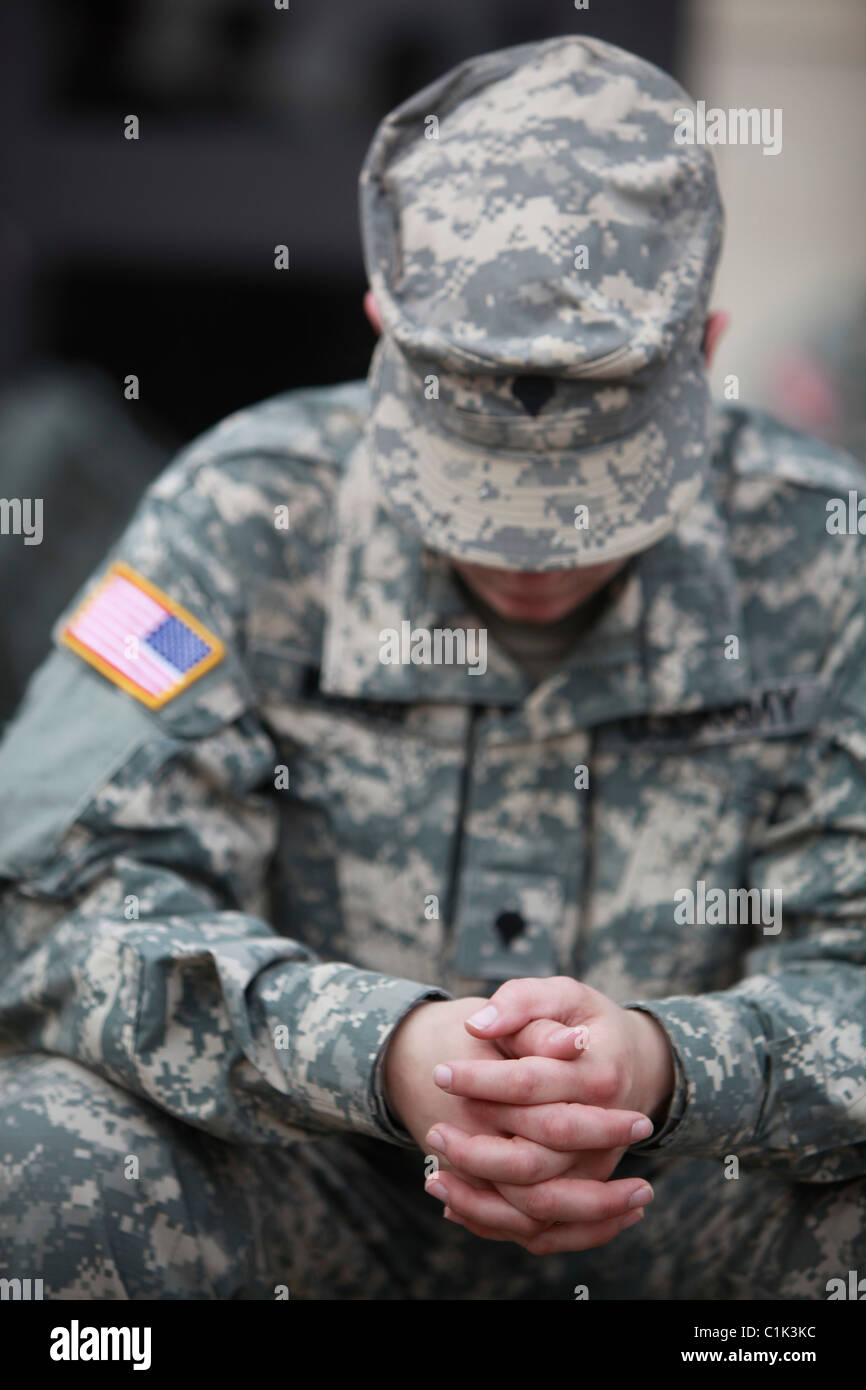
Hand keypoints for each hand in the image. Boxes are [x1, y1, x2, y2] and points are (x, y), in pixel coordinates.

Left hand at [418, 977, 672, 1252]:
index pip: (532, 1084)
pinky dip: (497, 1223)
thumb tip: (479, 1025)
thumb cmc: (585, 1022)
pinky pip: (544, 1231)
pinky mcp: (585, 1193)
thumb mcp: (563, 994)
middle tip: (433, 1132)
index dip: (481, 1080)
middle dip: (475, 1151)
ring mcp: (596, 1171)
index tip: (441, 1072)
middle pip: (534, 1158)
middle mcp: (606, 1135)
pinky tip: (453, 1205)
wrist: (628, 1063)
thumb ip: (522, 1002)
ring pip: (537, 1206)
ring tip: (432, 1179)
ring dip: (480, 1200)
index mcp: (599, 1076)